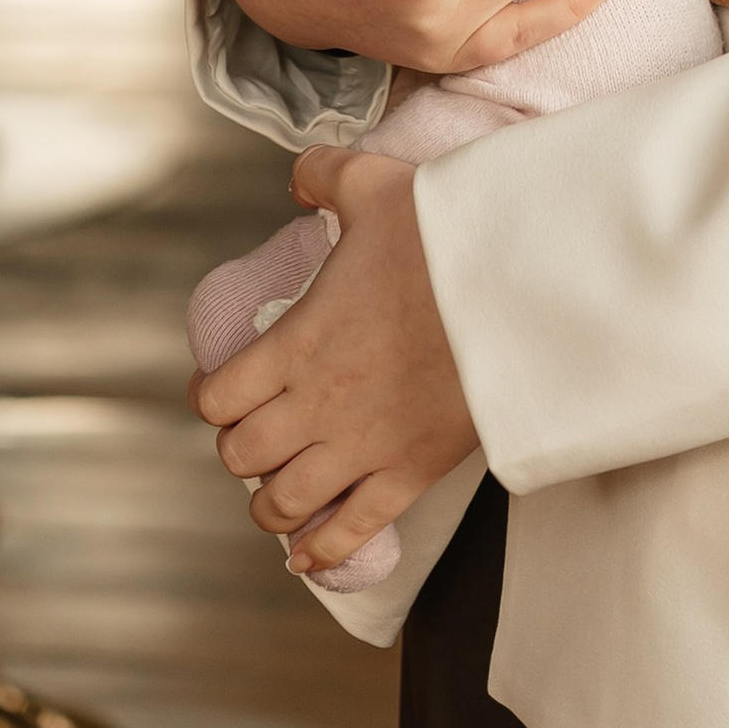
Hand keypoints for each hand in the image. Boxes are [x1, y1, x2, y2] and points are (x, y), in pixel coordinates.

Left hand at [194, 148, 475, 573]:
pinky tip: (307, 553)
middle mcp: (318, 403)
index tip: (218, 388)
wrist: (520, 283)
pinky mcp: (410, 472)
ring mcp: (363, 446)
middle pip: (241, 457)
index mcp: (298, 342)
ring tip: (278, 491)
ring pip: (283, 504)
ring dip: (271, 504)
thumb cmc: (447, 234)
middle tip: (258, 430)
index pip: (216, 398)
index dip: (208, 396)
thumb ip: (323, 173)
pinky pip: (351, 532)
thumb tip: (297, 178)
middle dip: (241, 447)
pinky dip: (321, 551)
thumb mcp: (375, 184)